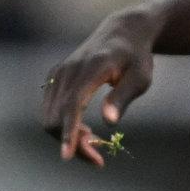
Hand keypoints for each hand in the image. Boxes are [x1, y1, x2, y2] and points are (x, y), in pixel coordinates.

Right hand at [39, 19, 156, 164]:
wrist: (121, 33)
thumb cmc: (136, 58)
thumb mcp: (140, 78)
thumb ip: (123, 97)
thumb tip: (108, 122)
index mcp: (90, 69)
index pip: (72, 105)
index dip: (68, 131)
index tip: (67, 156)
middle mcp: (68, 70)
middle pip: (55, 116)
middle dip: (72, 142)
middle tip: (99, 157)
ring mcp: (58, 74)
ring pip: (49, 116)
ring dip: (67, 137)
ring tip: (96, 142)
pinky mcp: (54, 78)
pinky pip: (50, 109)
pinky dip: (63, 126)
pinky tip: (85, 131)